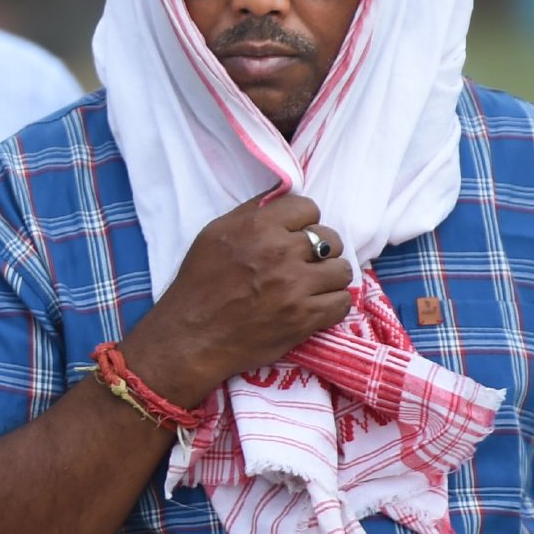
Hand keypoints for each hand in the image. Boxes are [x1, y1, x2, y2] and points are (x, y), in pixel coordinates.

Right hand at [124, 192, 351, 404]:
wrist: (191, 336)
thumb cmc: (198, 283)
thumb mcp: (214, 234)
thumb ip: (250, 213)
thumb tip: (280, 197)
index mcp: (257, 227)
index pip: (308, 208)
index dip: (303, 222)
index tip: (294, 236)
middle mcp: (280, 252)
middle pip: (331, 239)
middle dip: (321, 250)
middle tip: (305, 263)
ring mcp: (295, 287)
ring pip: (342, 271)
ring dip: (329, 278)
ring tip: (312, 286)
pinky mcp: (304, 318)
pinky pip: (342, 302)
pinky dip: (332, 304)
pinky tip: (315, 306)